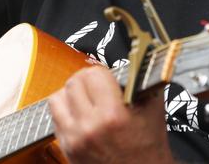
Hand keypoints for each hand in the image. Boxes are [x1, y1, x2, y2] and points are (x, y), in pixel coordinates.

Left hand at [48, 65, 175, 163]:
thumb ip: (141, 82)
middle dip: (87, 81)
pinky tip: (81, 116)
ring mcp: (74, 139)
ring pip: (57, 97)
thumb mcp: (153, 111)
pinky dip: (66, 111)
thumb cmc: (148, 149)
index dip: (104, 74)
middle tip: (99, 88)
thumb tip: (134, 59)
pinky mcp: (66, 148)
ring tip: (87, 100)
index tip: (109, 80)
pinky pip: (55, 117)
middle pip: (74, 82)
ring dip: (72, 95)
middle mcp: (89, 127)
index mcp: (113, 116)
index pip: (94, 74)